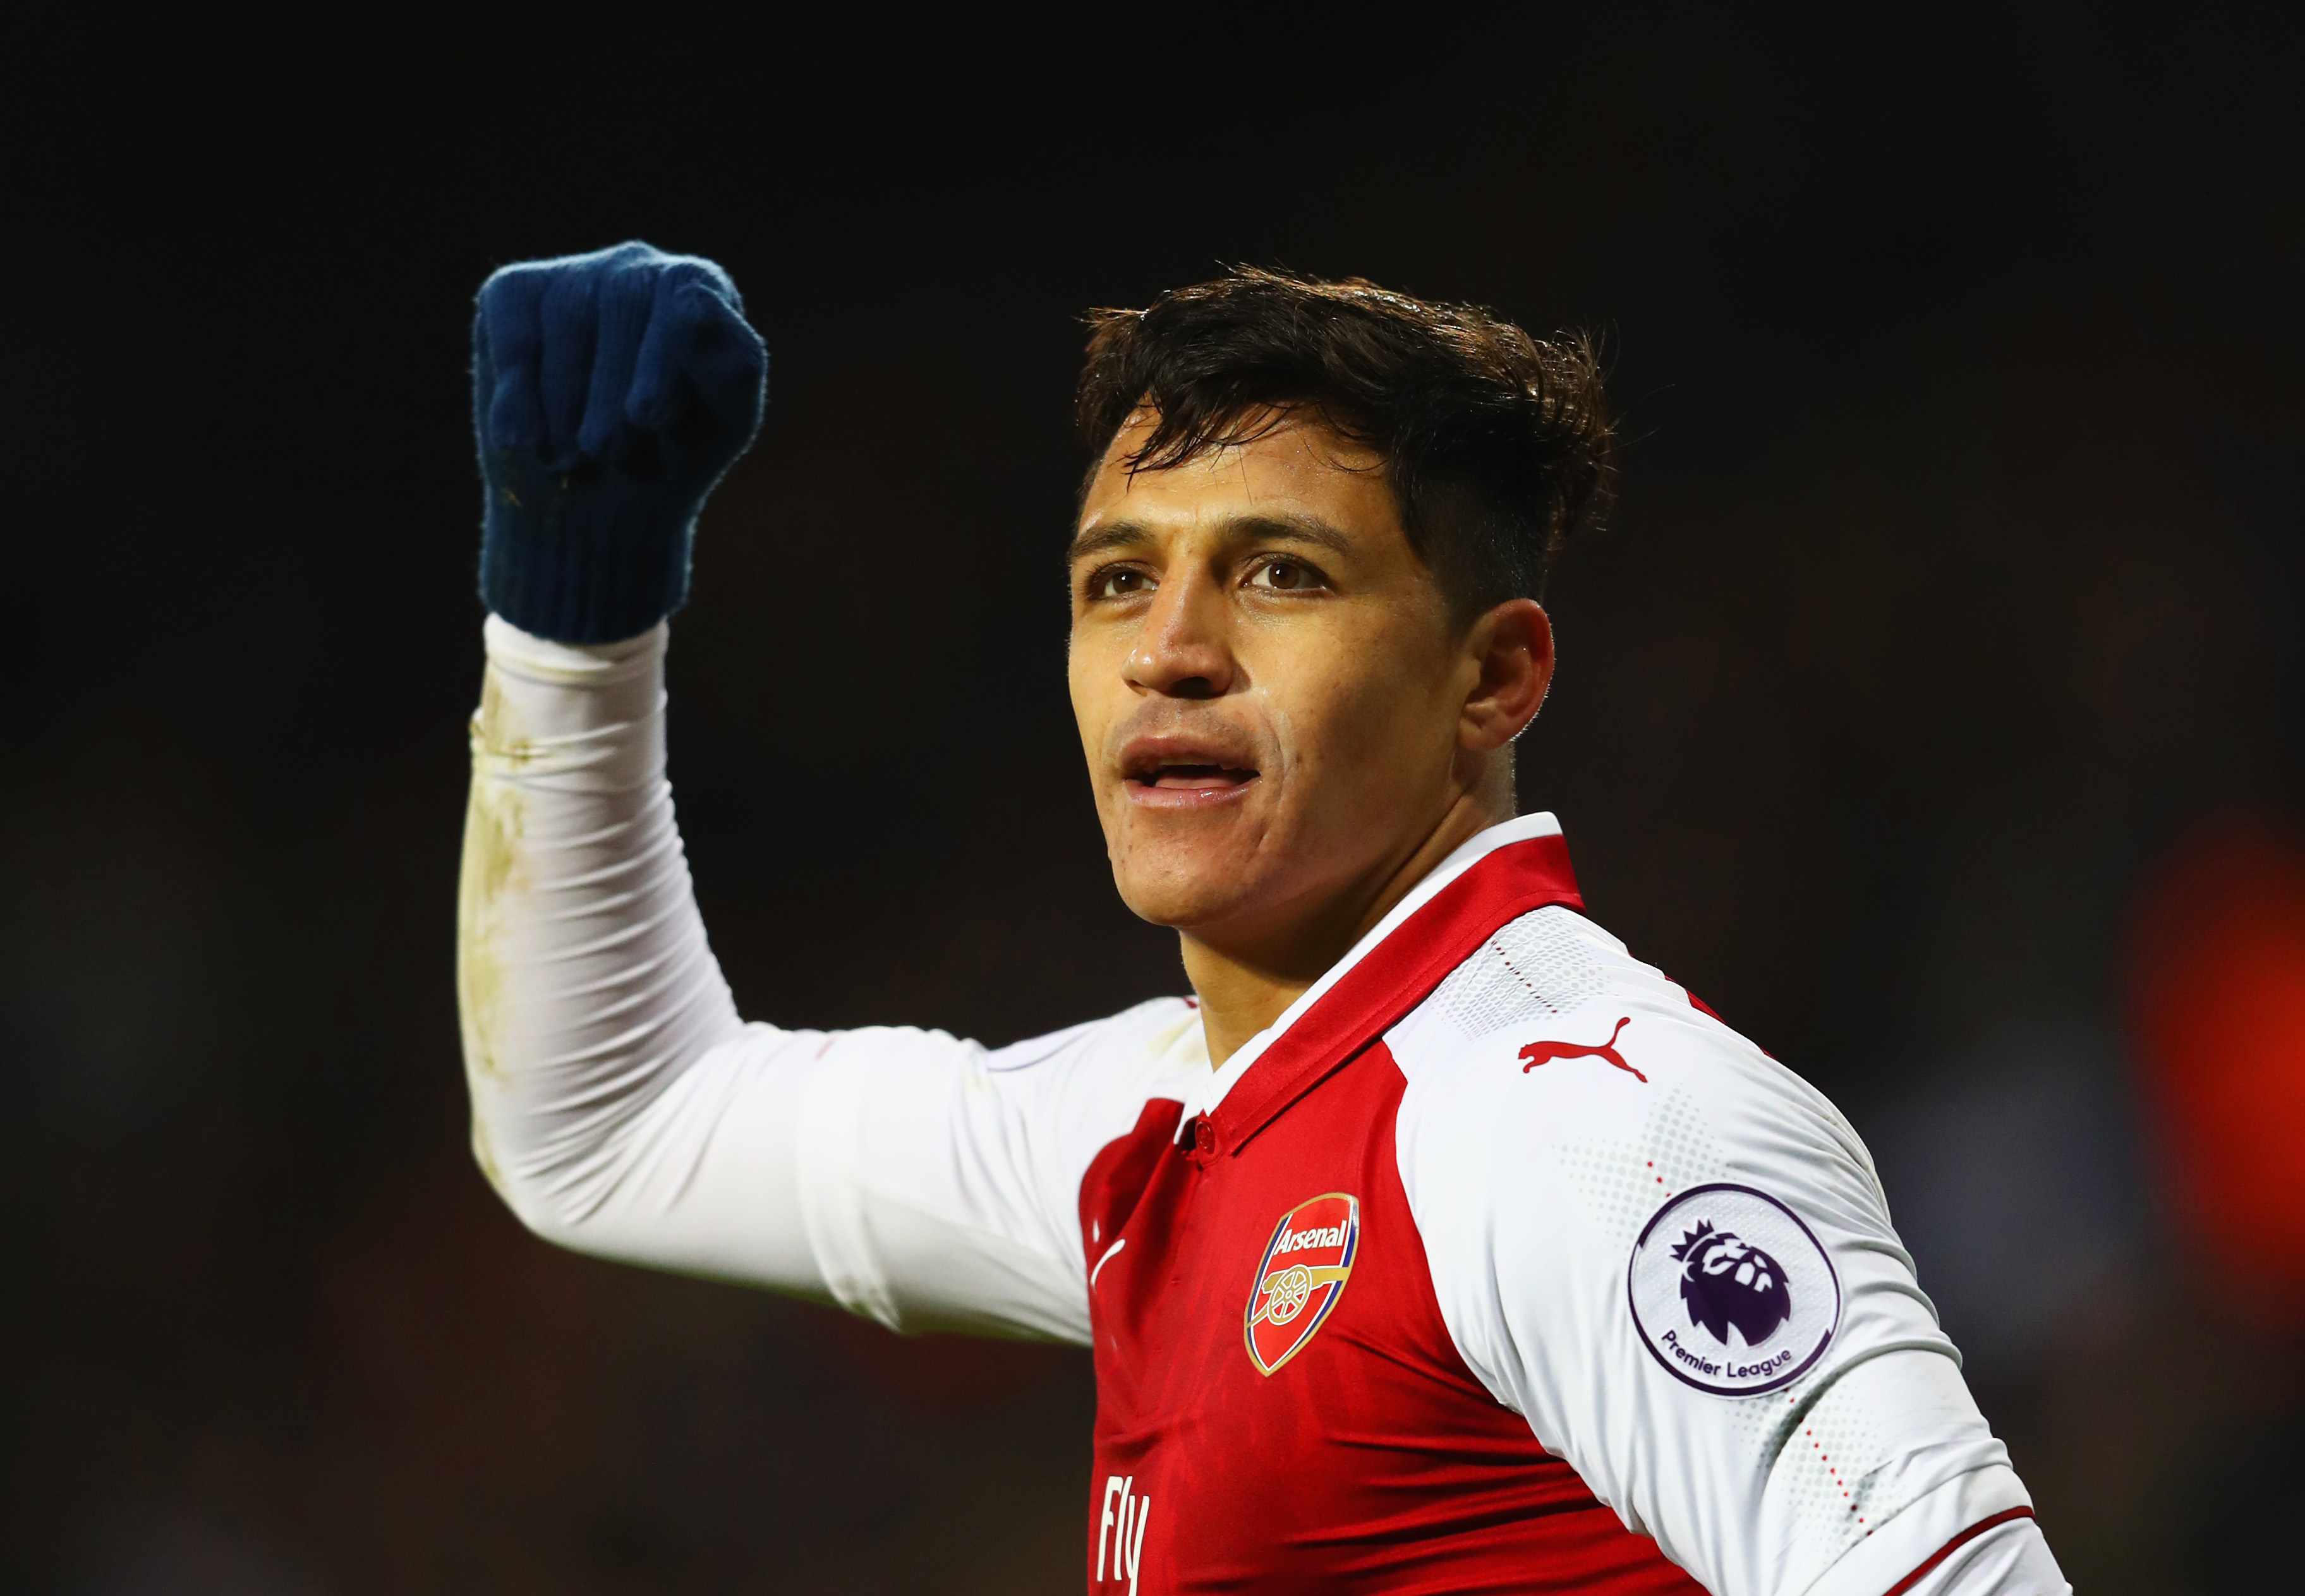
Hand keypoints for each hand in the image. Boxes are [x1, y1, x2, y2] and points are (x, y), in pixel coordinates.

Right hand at [472, 242, 766, 642]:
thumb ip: (732, 364)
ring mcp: (574, 275)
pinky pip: (513, 331)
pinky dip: (516, 395)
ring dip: (567, 406)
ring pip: (565, 320)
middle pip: (621, 302)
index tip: (650, 418)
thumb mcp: (724, 423)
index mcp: (699, 289)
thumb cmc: (674, 453)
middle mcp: (637, 268)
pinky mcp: (514, 292)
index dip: (662, 354)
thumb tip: (698, 302)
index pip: (682, 289)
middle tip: (610, 454)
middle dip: (611, 392)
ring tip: (577, 458)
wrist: (598, 501)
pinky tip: (519, 440)